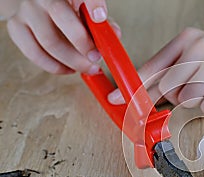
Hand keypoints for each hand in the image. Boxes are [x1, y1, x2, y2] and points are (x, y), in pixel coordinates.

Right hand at [5, 0, 120, 73]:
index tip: (100, 17)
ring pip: (49, 41)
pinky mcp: (16, 27)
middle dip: (82, 43)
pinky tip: (69, 69)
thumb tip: (114, 36)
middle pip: (61, 16)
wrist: (36, 8)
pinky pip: (34, 53)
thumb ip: (102, 24)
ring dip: (72, 61)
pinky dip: (55, 66)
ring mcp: (27, 11)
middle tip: (96, 59)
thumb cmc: (69, 13)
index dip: (92, 3)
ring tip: (87, 68)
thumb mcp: (87, 13)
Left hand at [108, 28, 203, 114]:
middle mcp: (200, 47)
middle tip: (196, 89)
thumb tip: (145, 94)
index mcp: (187, 39)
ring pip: (187, 99)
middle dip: (176, 97)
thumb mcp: (200, 57)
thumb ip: (173, 72)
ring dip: (199, 100)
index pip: (152, 67)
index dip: (134, 87)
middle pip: (168, 87)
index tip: (117, 99)